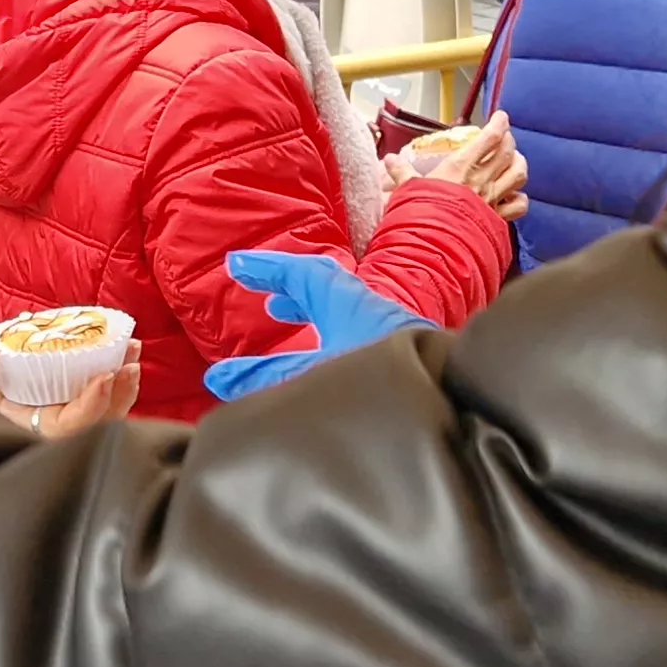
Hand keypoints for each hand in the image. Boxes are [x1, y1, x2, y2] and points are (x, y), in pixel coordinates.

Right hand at [0, 334, 141, 435]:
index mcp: (19, 433)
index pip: (66, 429)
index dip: (89, 408)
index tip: (105, 379)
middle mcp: (40, 431)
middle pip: (91, 426)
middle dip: (116, 396)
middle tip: (130, 362)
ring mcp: (49, 419)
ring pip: (95, 413)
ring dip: (116, 386)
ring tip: (130, 353)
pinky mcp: (53, 404)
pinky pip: (86, 398)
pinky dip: (105, 379)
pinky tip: (117, 355)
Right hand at [200, 250, 431, 399]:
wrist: (449, 400)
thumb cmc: (380, 386)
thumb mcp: (313, 379)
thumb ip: (266, 378)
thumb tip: (217, 378)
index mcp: (344, 303)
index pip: (300, 273)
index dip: (267, 268)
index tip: (236, 265)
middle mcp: (366, 309)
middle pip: (321, 284)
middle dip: (286, 283)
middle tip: (258, 288)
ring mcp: (386, 329)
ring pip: (339, 307)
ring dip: (307, 306)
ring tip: (281, 315)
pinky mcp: (400, 350)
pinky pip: (353, 327)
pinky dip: (328, 329)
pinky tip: (325, 352)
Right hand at [392, 112, 529, 219]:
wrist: (434, 247)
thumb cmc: (421, 216)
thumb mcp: (407, 189)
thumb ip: (401, 173)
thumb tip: (390, 160)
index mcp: (461, 167)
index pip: (490, 137)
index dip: (500, 123)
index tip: (501, 117)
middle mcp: (481, 180)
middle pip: (508, 151)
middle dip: (509, 140)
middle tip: (504, 136)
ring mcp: (491, 200)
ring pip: (518, 174)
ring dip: (519, 163)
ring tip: (513, 160)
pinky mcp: (496, 219)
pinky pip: (518, 206)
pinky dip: (519, 198)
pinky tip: (513, 195)